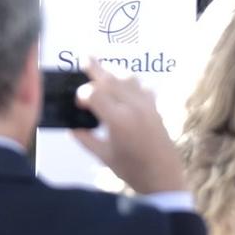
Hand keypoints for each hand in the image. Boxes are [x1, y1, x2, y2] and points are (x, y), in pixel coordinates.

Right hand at [71, 58, 186, 194]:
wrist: (163, 176)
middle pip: (111, 80)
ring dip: (114, 72)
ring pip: (128, 78)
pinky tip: (124, 85)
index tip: (77, 100)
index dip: (83, 94)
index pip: (95, 94)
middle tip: (85, 58)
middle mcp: (133, 106)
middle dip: (96, 68)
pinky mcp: (156, 106)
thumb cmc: (130, 170)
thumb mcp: (103, 157)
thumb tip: (71, 126)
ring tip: (103, 69)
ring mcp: (147, 104)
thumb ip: (85, 139)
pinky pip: (142, 86)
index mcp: (118, 120)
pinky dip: (131, 81)